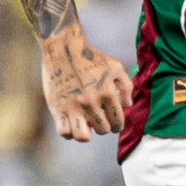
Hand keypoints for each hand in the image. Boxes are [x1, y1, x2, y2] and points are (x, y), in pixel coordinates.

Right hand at [41, 24, 131, 141]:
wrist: (63, 48)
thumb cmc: (91, 57)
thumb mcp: (115, 66)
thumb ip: (126, 86)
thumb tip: (127, 105)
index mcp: (108, 93)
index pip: (118, 122)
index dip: (117, 125)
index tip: (113, 122)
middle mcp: (91, 102)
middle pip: (103, 130)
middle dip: (103, 126)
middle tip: (98, 119)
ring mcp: (73, 106)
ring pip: (83, 137)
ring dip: (86, 134)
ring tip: (85, 125)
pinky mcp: (57, 108)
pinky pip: (64, 131)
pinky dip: (68, 131)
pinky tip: (70, 123)